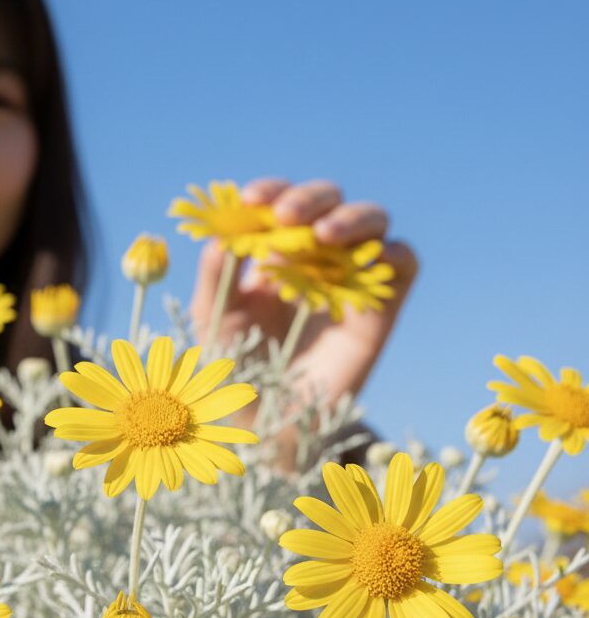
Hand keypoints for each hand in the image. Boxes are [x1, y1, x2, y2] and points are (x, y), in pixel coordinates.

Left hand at [188, 177, 418, 433]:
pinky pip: (404, 265)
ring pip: (371, 222)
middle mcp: (314, 257)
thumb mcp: (214, 320)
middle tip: (285, 215)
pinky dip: (394, 253)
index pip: (278, 204)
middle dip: (308, 199)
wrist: (267, 426)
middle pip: (328, 202)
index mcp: (271, 252)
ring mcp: (351, 279)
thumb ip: (215, 277)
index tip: (251, 199)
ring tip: (324, 236)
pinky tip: (372, 260)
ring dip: (351, 217)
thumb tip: (220, 234)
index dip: (270, 191)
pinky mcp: (380, 309)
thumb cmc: (234, 370)